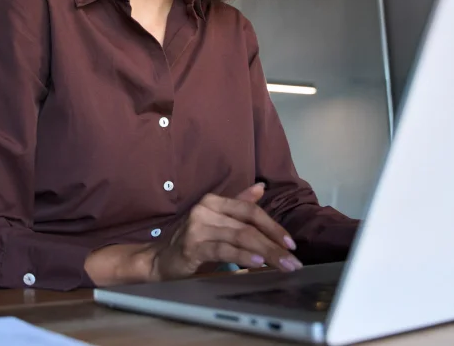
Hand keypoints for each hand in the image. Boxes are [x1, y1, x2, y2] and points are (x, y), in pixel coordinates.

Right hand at [148, 183, 302, 281]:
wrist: (160, 259)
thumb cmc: (192, 241)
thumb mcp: (217, 221)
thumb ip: (238, 204)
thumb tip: (261, 187)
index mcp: (214, 201)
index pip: (250, 210)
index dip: (273, 226)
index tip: (291, 244)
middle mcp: (205, 209)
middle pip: (248, 225)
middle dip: (274, 244)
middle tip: (294, 262)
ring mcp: (198, 227)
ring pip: (240, 237)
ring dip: (266, 253)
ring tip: (283, 265)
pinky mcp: (192, 246)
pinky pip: (224, 250)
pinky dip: (243, 257)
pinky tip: (257, 264)